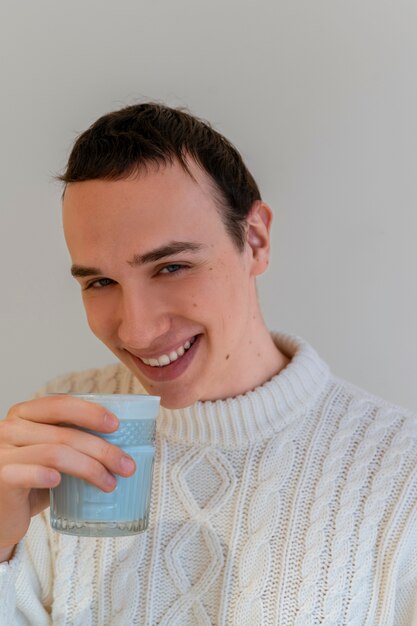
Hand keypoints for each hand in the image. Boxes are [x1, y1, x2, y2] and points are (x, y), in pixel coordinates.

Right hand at [0, 395, 135, 555]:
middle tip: (126, 465)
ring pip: (55, 453)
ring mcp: (2, 453)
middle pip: (65, 433)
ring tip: (110, 483)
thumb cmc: (30, 482)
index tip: (116, 426)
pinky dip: (46, 476)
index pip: (60, 404)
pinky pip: (28, 473)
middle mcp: (10, 429)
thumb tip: (121, 445)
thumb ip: (70, 442)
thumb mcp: (48, 454)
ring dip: (90, 468)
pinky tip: (61, 482)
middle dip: (102, 449)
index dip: (90, 412)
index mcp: (24, 414)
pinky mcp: (1, 478)